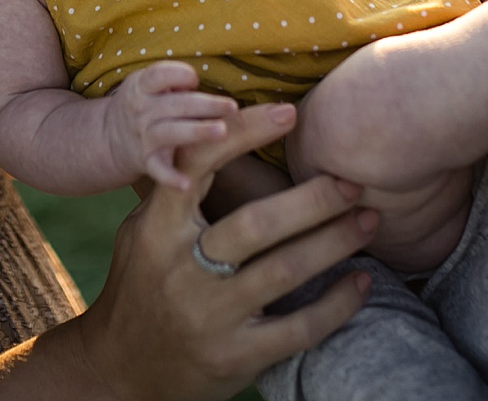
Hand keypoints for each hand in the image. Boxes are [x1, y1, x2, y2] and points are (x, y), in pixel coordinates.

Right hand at [70, 104, 378, 400]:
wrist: (119, 373)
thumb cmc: (139, 288)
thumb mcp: (139, 235)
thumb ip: (174, 193)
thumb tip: (212, 130)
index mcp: (157, 232)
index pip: (199, 167)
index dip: (245, 134)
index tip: (290, 113)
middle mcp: (181, 272)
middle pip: (256, 224)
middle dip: (313, 199)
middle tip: (352, 181)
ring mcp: (209, 317)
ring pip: (284, 272)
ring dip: (334, 243)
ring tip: (369, 220)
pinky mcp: (234, 357)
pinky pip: (297, 329)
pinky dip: (336, 305)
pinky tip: (361, 283)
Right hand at [104, 62, 240, 190]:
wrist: (109, 138)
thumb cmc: (143, 104)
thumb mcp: (147, 85)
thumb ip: (172, 80)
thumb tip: (200, 81)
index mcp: (142, 87)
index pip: (159, 75)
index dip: (178, 75)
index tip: (195, 79)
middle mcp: (141, 111)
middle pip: (175, 105)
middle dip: (205, 105)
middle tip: (232, 107)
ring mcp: (144, 137)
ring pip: (170, 133)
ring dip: (196, 132)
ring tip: (222, 132)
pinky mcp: (146, 161)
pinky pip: (158, 170)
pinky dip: (170, 178)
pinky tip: (187, 184)